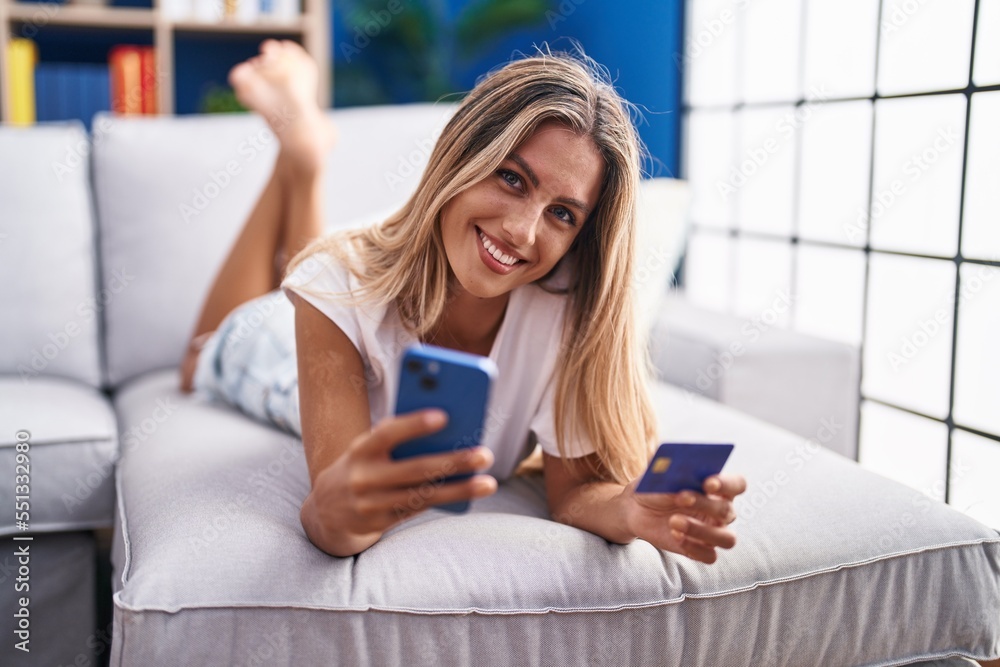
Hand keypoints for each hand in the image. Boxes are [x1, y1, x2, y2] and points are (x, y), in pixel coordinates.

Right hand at [302, 409, 497, 556]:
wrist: (326, 511)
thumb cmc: (362, 466)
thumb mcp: (368, 448)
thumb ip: (397, 439)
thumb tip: (448, 430)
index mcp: (360, 449)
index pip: (387, 433)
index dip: (414, 424)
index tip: (444, 416)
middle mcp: (363, 477)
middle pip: (415, 468)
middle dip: (453, 461)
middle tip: (485, 454)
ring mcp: (371, 504)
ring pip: (423, 495)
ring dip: (460, 489)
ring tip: (488, 483)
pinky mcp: (380, 523)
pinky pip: (419, 509)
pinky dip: (446, 500)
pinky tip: (469, 493)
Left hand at [622, 474, 746, 563]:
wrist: (638, 506)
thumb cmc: (656, 485)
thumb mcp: (661, 474)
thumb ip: (674, 470)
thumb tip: (679, 466)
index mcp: (719, 487)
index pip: (737, 484)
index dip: (727, 484)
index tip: (708, 483)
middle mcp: (722, 510)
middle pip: (727, 511)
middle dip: (704, 504)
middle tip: (681, 497)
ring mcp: (713, 532)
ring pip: (727, 538)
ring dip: (701, 530)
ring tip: (674, 521)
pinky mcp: (701, 549)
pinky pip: (710, 556)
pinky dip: (694, 547)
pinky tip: (675, 535)